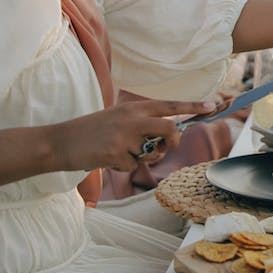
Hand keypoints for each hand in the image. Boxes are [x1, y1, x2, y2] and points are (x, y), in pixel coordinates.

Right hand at [49, 99, 214, 172]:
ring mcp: (124, 137)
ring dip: (141, 157)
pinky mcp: (115, 154)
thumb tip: (168, 136)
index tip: (213, 105)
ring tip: (120, 152)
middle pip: (170, 129)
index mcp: (134, 107)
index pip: (169, 104)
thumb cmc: (91, 131)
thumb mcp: (117, 118)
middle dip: (173, 142)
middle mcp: (132, 119)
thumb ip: (141, 123)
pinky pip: (133, 166)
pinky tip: (108, 159)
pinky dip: (124, 167)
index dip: (193, 105)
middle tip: (164, 147)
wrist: (60, 141)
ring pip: (151, 152)